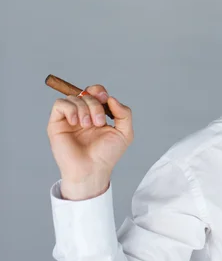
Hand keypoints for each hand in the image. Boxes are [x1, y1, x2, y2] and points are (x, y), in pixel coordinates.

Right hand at [47, 85, 133, 199]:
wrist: (92, 169)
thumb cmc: (107, 154)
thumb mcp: (124, 133)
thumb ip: (124, 113)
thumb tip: (111, 98)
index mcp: (98, 114)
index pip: (95, 92)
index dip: (99, 91)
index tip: (105, 99)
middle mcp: (83, 114)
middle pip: (86, 94)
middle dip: (95, 105)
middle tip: (99, 122)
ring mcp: (69, 119)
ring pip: (73, 98)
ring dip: (84, 109)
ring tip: (88, 126)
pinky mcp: (57, 124)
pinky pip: (60, 104)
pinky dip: (70, 110)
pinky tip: (76, 123)